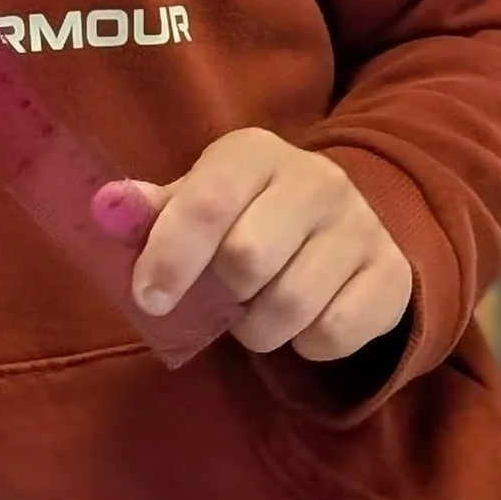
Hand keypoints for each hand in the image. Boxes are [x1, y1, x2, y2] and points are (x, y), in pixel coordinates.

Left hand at [120, 129, 413, 362]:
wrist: (348, 225)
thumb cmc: (251, 217)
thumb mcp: (201, 201)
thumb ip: (154, 211)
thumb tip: (110, 209)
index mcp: (255, 154)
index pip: (207, 203)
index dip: (169, 256)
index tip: (150, 298)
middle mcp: (317, 180)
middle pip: (247, 260)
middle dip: (222, 296)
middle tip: (223, 298)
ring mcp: (361, 227)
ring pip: (290, 306)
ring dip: (259, 330)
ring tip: (258, 313)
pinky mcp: (390, 275)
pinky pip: (332, 334)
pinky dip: (306, 345)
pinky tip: (304, 322)